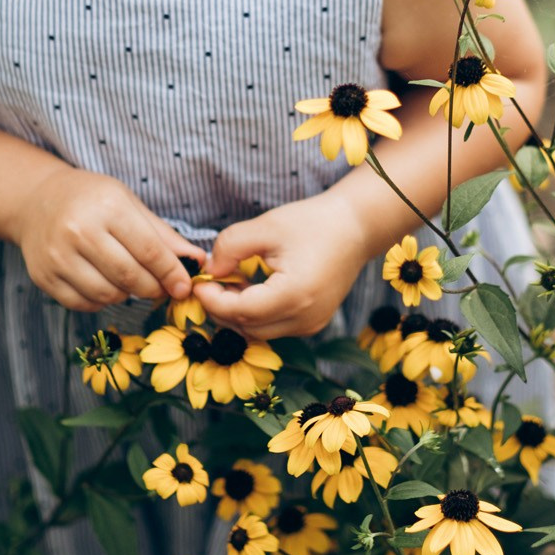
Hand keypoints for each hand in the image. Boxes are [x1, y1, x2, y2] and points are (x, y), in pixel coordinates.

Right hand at [14, 165, 205, 311]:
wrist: (37, 201)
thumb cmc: (91, 200)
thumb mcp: (129, 205)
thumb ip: (163, 236)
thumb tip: (198, 261)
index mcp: (107, 207)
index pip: (149, 251)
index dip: (172, 273)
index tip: (185, 286)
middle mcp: (79, 231)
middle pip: (129, 276)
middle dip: (153, 288)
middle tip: (162, 288)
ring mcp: (58, 256)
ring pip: (107, 294)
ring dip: (127, 295)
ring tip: (130, 281)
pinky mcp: (44, 277)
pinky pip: (83, 304)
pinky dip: (101, 301)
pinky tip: (105, 284)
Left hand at [191, 189, 373, 338]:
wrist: (356, 227)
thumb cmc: (313, 222)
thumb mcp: (266, 226)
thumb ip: (230, 247)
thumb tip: (211, 271)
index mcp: (294, 294)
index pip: (240, 311)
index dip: (212, 300)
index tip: (198, 282)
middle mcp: (305, 318)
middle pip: (247, 327)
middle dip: (220, 309)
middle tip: (207, 284)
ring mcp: (312, 324)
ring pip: (259, 332)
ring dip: (237, 313)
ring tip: (229, 284)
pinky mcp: (314, 322)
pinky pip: (274, 327)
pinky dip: (256, 314)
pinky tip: (250, 289)